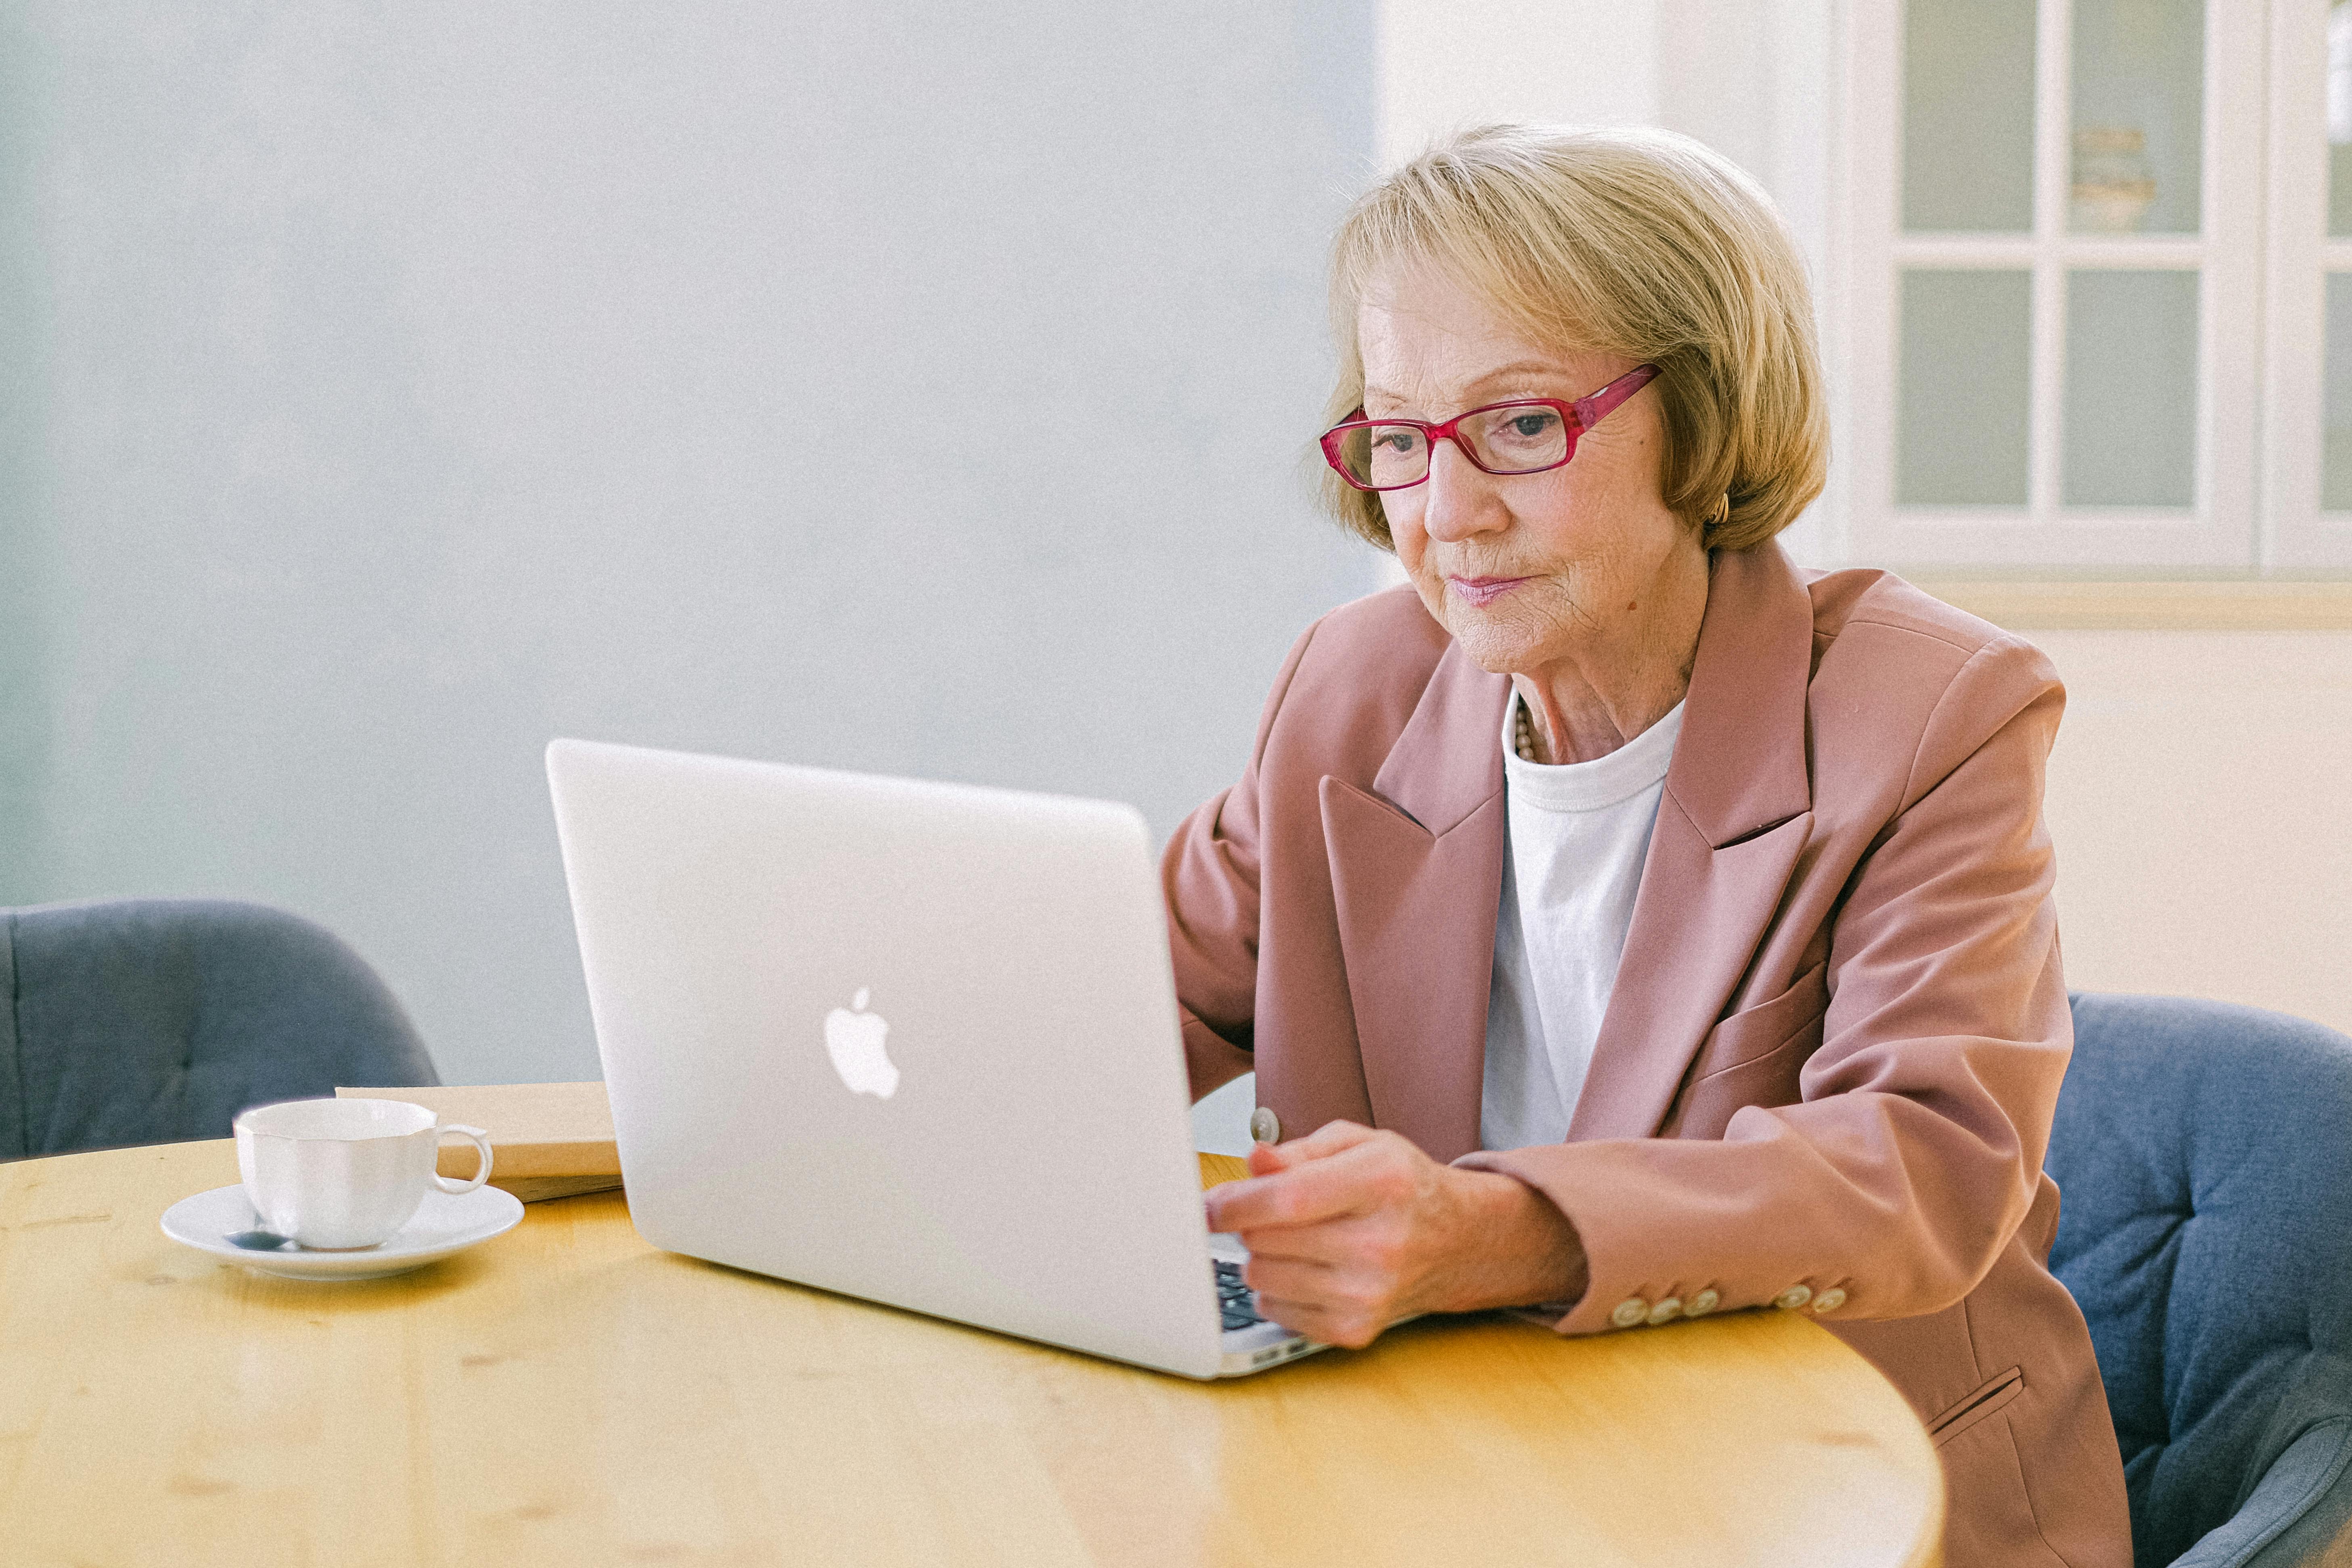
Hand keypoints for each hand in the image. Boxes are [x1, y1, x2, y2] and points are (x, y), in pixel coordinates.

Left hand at [1200, 1120, 1588, 1348]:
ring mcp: (1369, 1293)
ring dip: (1260, 1255)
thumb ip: (1298, 1151)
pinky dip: (1275, 1289)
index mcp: (1381, 1182)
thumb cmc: (1399, 1186)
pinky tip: (1306, 1269)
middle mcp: (1380, 1243)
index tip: (1207, 1205)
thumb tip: (1253, 1161)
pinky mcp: (1356, 1329)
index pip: (1286, 1199)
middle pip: (1266, 1239)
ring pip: (1262, 1277)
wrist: (1455, 1240)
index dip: (1234, 1203)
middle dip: (1248, 1223)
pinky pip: (1275, 1311)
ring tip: (1293, 1239)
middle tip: (1265, 1212)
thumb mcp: (1357, 1145)